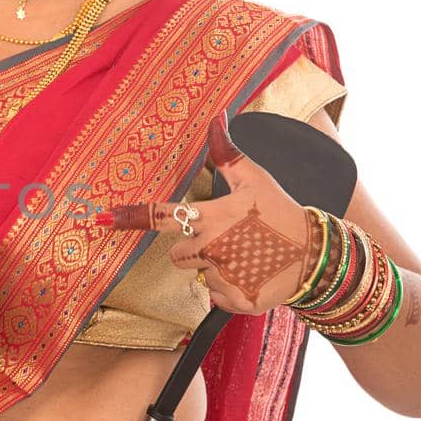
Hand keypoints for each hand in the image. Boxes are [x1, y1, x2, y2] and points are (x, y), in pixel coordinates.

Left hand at [92, 107, 317, 316]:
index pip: (163, 216)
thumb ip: (227, 155)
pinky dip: (230, 288)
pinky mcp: (235, 300)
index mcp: (214, 217)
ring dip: (214, 267)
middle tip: (229, 239)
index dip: (132, 216)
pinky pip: (216, 294)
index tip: (104, 217)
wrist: (316, 255)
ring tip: (244, 255)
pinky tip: (251, 274)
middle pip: (177, 253)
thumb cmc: (281, 212)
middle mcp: (214, 248)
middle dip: (195, 246)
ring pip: (198, 273)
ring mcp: (225, 277)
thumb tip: (214, 119)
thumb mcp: (255, 180)